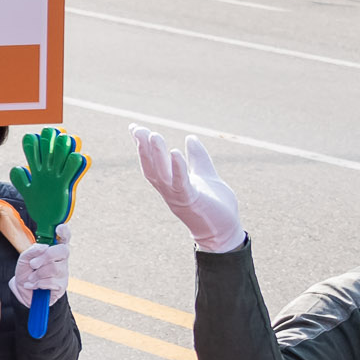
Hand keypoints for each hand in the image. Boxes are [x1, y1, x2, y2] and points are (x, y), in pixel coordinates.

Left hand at [10, 222, 70, 307]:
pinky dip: (38, 284)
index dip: (65, 232)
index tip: (59, 228)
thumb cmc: (26, 271)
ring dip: (37, 274)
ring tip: (30, 278)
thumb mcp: (24, 259)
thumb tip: (44, 247)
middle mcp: (62, 259)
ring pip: (54, 268)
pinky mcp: (62, 286)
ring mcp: (63, 272)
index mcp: (54, 249)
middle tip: (33, 264)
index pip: (64, 238)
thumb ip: (32, 251)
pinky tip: (34, 285)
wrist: (22, 291)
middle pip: (62, 251)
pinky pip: (51, 282)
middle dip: (45, 257)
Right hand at [132, 126, 245, 254]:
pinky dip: (177, 168)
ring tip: (153, 134)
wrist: (224, 231)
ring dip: (156, 154)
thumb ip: (197, 157)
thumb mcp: (205, 175)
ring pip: (162, 174)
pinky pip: (181, 183)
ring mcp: (178, 196)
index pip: (152, 162)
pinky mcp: (192, 200)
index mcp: (170, 184)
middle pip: (152, 167)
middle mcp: (169, 190)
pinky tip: (174, 152)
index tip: (134, 128)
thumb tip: (190, 138)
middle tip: (137, 128)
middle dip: (144, 147)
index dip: (142, 146)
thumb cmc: (215, 206)